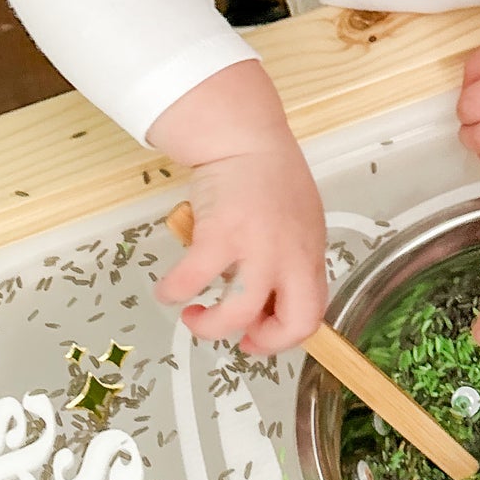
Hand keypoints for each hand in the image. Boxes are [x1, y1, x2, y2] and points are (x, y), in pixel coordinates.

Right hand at [148, 61, 325, 356]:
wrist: (245, 137)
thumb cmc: (268, 177)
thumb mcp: (296, 223)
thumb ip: (286, 260)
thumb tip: (263, 299)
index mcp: (309, 253)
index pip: (312, 313)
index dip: (283, 336)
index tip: (256, 335)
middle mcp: (291, 255)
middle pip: (294, 322)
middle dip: (262, 342)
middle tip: (236, 335)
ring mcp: (258, 246)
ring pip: (239, 312)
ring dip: (210, 325)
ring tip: (193, 315)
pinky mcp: (220, 234)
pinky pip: (191, 280)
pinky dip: (173, 291)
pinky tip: (167, 290)